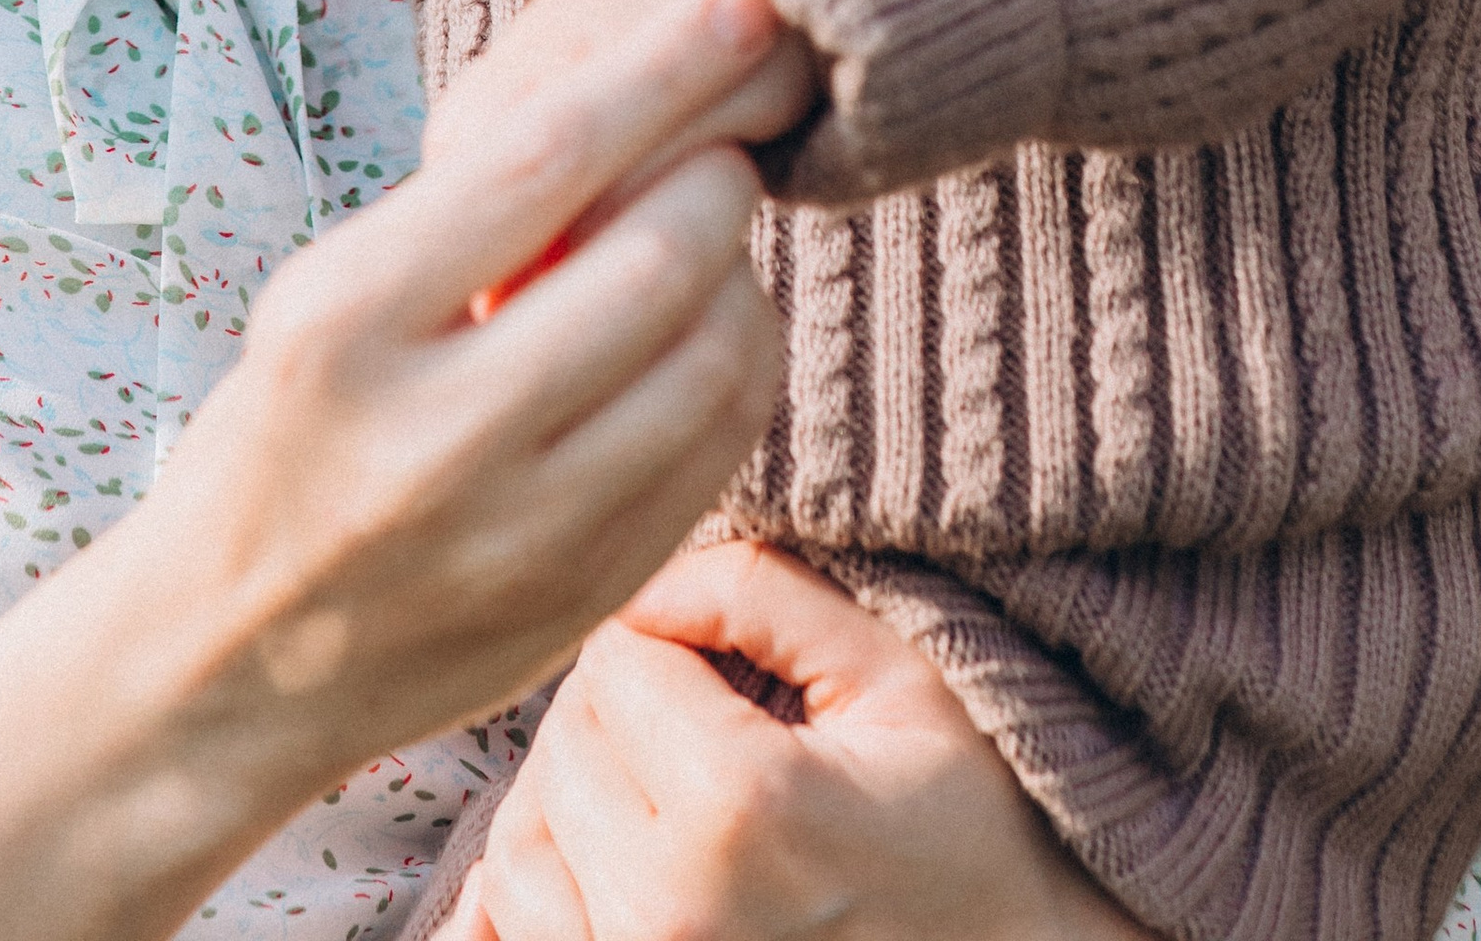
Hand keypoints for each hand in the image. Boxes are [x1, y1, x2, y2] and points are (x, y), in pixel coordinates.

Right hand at [0, 0, 788, 940]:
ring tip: (708, 233)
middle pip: (654, 264)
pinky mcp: (586, 598)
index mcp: (340, 322)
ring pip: (712, 361)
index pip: (540, 159)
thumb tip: (630, 112)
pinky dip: (738, 367)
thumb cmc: (280, 436)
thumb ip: (461, 232)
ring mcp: (521, 534)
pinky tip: (712, 329)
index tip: (735, 4)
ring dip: (741, 273)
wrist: (226, 665)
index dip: (659, 69)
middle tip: (722, 132)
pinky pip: (717, 453)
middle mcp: (433, 433)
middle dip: (716, 176)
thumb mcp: (318, 308)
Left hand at [454, 543, 1142, 940]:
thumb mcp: (895, 671)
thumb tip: (642, 574)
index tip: (733, 660)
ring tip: (673, 787)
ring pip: (523, 834)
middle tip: (710, 717)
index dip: (670, 631)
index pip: (615, 653)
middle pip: (564, 738)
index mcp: (739, 808)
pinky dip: (543, 882)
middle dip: (626, 705)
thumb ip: (758, 587)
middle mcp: (669, 912)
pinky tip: (615, 856)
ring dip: (581, 793)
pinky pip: (511, 927)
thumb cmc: (969, 824)